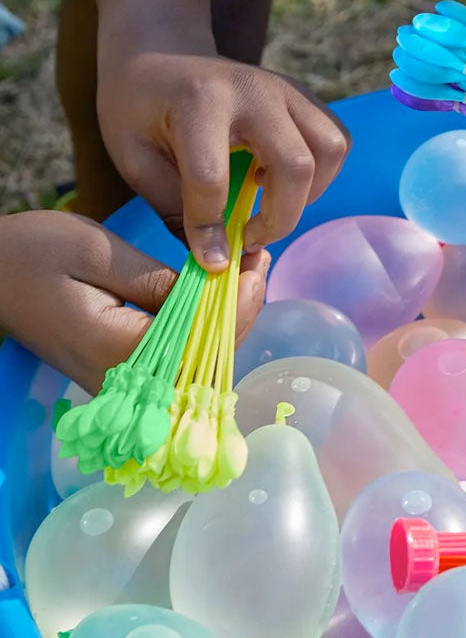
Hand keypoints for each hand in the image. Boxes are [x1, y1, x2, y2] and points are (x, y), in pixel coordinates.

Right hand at [0, 211, 268, 392]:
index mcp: (120, 352)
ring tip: (245, 269)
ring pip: (197, 360)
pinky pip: (178, 358)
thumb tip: (215, 289)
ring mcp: (125, 383)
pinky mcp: (124, 374)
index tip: (257, 261)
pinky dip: (203, 325)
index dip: (240, 302)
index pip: (202, 340)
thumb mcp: (99, 254)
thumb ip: (159, 279)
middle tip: (258, 260)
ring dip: (226, 316)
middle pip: (207, 357)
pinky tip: (216, 289)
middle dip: (240, 308)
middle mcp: (126, 382)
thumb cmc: (33, 255)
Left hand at [96, 49, 349, 269]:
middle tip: (249, 236)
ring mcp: (286, 89)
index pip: (213, 178)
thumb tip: (215, 261)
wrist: (160, 50)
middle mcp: (253, 90)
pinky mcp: (304, 96)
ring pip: (330, 150)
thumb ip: (172, 206)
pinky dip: (321, 172)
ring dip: (309, 193)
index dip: (211, 231)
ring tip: (272, 202)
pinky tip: (283, 178)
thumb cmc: (138, 107)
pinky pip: (337, 140)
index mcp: (199, 101)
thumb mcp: (134, 156)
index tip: (211, 262)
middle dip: (279, 218)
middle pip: (296, 165)